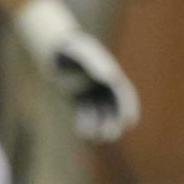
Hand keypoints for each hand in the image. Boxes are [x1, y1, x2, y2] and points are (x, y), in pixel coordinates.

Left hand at [42, 24, 138, 140]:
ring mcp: (90, 91)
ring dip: (99, 126)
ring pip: (100, 113)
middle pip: (114, 107)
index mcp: (110, 73)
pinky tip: (82, 132)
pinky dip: (86, 123)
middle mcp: (103, 84)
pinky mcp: (77, 98)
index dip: (129, 108)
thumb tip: (112, 77)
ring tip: (92, 135)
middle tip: (109, 135)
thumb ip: (97, 63)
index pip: (124, 94)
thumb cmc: (70, 47)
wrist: (53, 47)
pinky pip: (85, 114)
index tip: (129, 122)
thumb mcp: (83, 53)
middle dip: (114, 122)